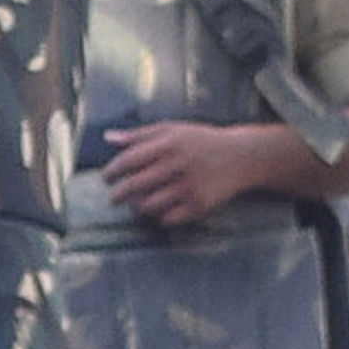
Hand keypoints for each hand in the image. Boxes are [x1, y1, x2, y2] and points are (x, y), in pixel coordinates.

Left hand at [98, 121, 273, 230]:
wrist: (242, 156)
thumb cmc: (200, 141)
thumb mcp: (171, 130)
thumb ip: (138, 135)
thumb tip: (106, 138)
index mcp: (169, 144)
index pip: (129, 160)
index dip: (112, 171)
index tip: (106, 178)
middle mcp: (178, 165)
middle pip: (134, 186)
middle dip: (118, 195)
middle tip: (114, 198)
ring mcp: (190, 186)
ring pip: (149, 205)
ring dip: (137, 207)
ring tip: (136, 204)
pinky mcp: (201, 204)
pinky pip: (169, 218)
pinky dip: (158, 217)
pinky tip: (158, 211)